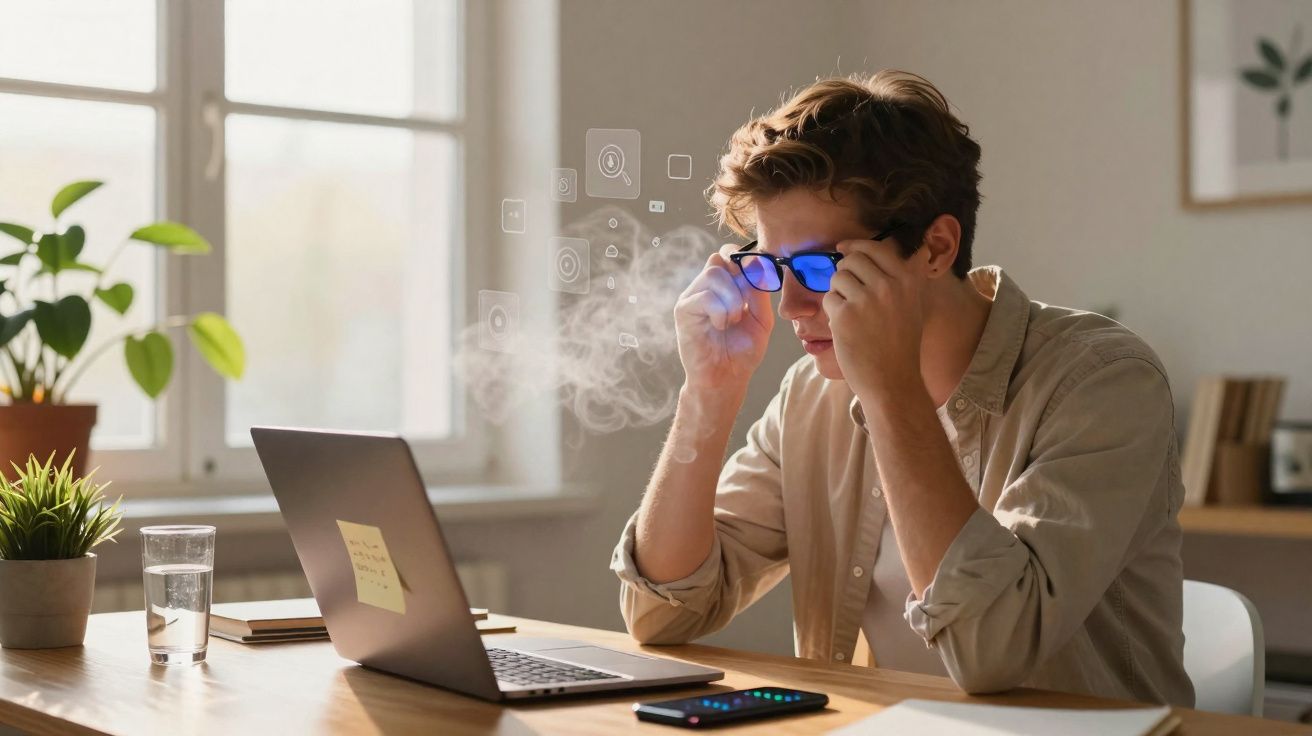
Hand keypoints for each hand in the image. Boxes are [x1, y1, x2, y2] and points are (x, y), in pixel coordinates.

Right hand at [673, 244, 774, 391]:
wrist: (726, 378)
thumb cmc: (742, 351)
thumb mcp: (761, 318)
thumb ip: (759, 291)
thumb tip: (755, 264)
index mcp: (723, 286)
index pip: (727, 254)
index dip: (742, 259)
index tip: (754, 282)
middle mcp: (704, 287)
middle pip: (720, 260)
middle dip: (739, 282)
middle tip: (743, 308)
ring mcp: (692, 297)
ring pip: (713, 274)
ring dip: (731, 298)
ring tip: (732, 321)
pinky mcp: (683, 310)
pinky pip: (704, 296)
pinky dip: (719, 311)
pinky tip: (720, 326)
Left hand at [822, 239, 929, 401]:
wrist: (892, 381)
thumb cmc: (900, 344)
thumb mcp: (914, 305)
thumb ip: (908, 277)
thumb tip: (913, 249)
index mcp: (907, 280)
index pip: (875, 248)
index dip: (855, 246)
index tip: (843, 247)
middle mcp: (888, 285)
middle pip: (852, 261)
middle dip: (845, 274)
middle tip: (851, 295)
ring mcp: (865, 300)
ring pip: (837, 278)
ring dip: (839, 293)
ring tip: (852, 315)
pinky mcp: (844, 315)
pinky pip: (829, 299)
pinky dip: (833, 313)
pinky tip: (847, 328)